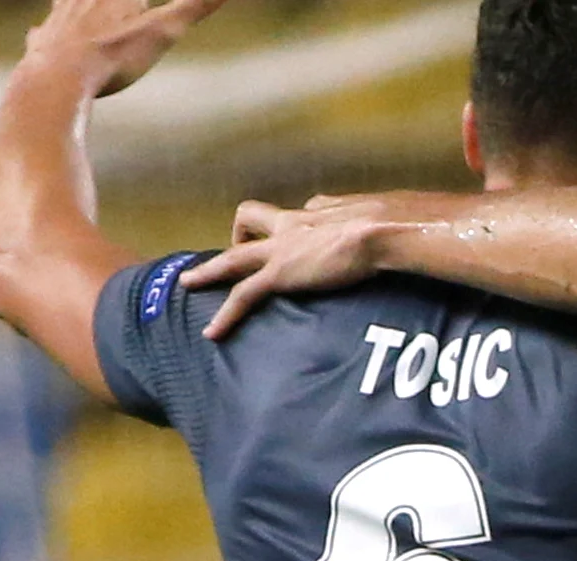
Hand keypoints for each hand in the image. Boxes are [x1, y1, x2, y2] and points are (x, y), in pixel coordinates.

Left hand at [18, 0, 228, 99]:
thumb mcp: (163, 32)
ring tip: (76, 4)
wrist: (58, 80)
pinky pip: (43, 33)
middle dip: (108, 4)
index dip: (138, 4)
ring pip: (65, 4)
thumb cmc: (114, 56)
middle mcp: (82, 1)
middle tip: (124, 10)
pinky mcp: (41, 43)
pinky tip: (43, 34)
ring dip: (72, 5)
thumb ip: (193, 8)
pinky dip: (46, 33)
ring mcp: (58, 20)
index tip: (141, 7)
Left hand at [184, 194, 432, 337]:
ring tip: (189, 283)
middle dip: (239, 235)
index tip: (296, 239)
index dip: (289, 225)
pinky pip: (242, 294)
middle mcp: (292, 224)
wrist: (380, 232)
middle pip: (252, 218)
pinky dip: (225, 314)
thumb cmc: (387, 225)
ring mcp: (281, 248)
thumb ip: (365, 218)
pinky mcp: (279, 274)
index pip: (295, 213)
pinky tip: (213, 333)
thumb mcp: (374, 215)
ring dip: (210, 270)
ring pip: (233, 256)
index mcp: (317, 212)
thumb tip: (372, 224)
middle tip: (232, 250)